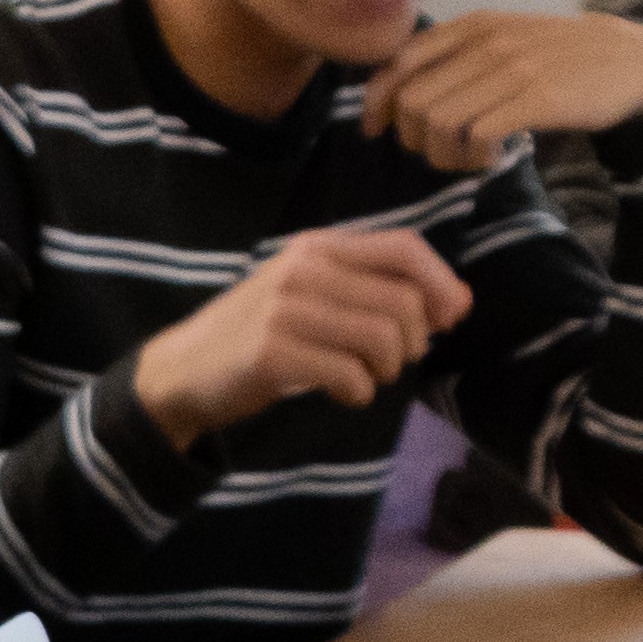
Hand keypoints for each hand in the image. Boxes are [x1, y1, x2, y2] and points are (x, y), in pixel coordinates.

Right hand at [129, 220, 471, 441]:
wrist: (183, 368)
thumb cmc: (260, 331)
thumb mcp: (312, 292)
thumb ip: (376, 289)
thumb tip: (459, 304)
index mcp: (317, 247)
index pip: (404, 248)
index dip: (441, 283)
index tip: (450, 318)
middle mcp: (302, 269)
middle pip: (403, 302)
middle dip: (413, 342)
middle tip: (390, 361)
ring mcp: (284, 310)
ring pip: (383, 340)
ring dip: (387, 370)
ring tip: (366, 376)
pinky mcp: (272, 353)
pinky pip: (350, 376)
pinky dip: (359, 393)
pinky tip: (342, 393)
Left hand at [371, 10, 642, 175]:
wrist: (636, 59)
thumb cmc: (562, 56)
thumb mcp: (506, 37)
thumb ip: (458, 54)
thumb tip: (399, 89)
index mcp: (473, 25)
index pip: (399, 62)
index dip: (377, 101)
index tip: (377, 129)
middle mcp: (488, 43)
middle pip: (414, 101)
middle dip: (412, 138)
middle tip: (438, 151)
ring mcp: (514, 70)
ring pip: (440, 122)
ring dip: (444, 154)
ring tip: (468, 158)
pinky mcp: (538, 99)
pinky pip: (478, 135)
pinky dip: (474, 156)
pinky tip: (491, 157)